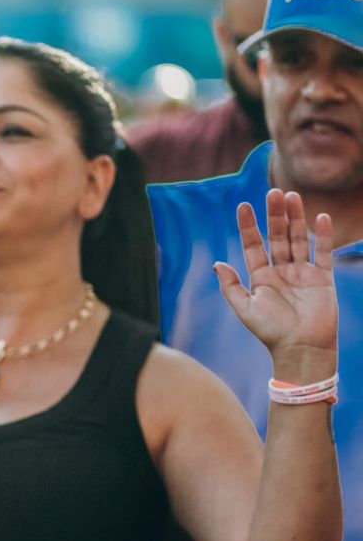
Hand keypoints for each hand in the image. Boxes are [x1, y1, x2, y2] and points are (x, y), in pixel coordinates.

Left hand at [218, 190, 338, 372]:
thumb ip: (230, 286)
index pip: (254, 245)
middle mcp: (282, 272)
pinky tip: (320, 217)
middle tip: (273, 191)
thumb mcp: (244, 309)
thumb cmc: (270, 332)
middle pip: (278, 237)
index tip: (243, 206)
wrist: (302, 349)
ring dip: (296, 218)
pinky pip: (324, 253)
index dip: (249, 226)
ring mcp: (303, 273)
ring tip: (291, 196)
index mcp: (261, 278)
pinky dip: (323, 236)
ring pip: (299, 239)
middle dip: (275, 215)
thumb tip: (217, 263)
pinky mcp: (323, 279)